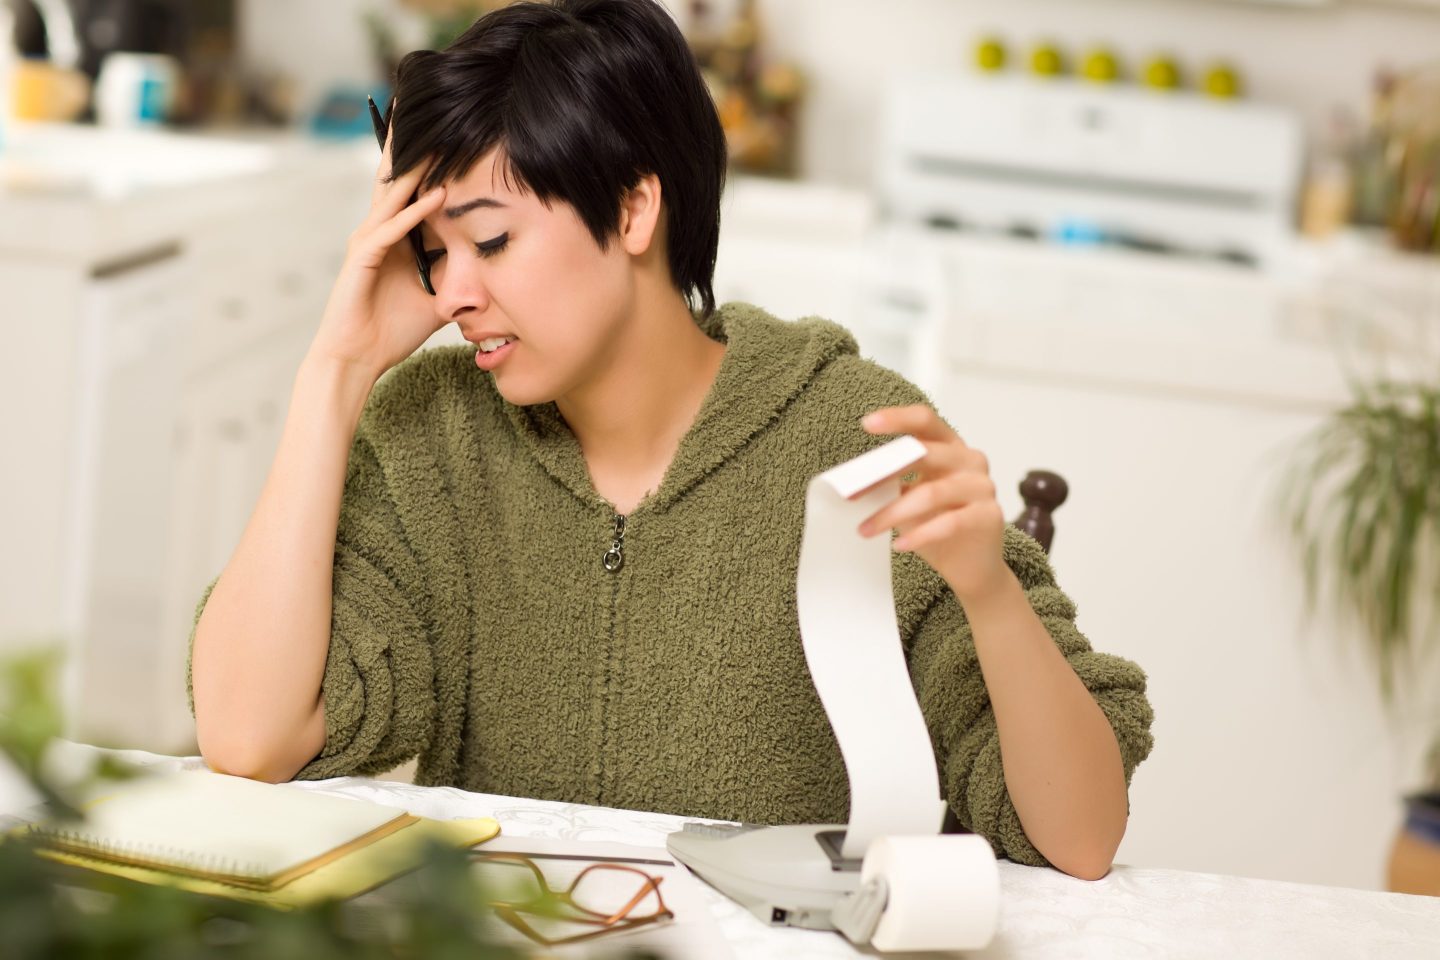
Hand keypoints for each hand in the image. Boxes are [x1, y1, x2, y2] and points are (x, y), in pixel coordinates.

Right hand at [306, 123, 447, 383]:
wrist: (358, 359)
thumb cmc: (391, 331)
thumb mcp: (438, 299)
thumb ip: (457, 277)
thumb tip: (490, 268)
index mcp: (394, 239)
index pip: (413, 193)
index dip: (428, 165)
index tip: (450, 137)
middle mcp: (378, 233)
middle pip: (396, 182)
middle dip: (411, 148)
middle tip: (423, 111)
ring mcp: (367, 243)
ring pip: (393, 197)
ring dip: (415, 170)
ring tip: (435, 139)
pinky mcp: (361, 259)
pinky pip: (390, 231)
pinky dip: (413, 213)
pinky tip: (436, 196)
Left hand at [854, 404, 1013, 605]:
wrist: (973, 565)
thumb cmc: (939, 524)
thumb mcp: (911, 497)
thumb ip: (893, 482)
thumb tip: (854, 482)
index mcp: (950, 446)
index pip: (925, 420)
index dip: (897, 419)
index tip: (867, 423)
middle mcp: (970, 460)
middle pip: (924, 453)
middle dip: (883, 472)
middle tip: (851, 492)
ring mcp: (982, 487)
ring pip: (931, 493)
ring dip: (892, 513)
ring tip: (866, 529)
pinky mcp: (988, 516)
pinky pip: (948, 523)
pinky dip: (920, 535)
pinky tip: (900, 545)